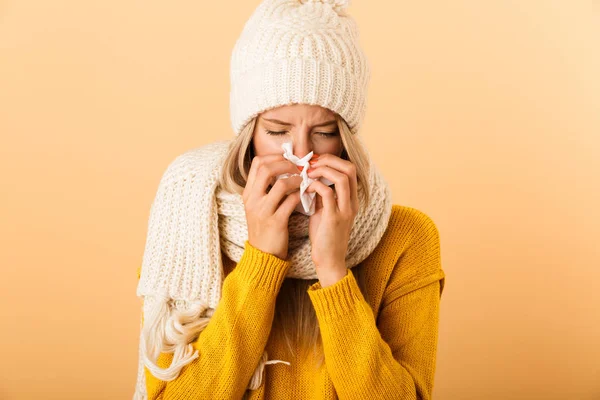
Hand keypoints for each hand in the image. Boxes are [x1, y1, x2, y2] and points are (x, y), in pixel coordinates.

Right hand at [243, 154, 302, 259]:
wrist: (263, 254)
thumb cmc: (265, 228)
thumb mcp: (258, 206)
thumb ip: (266, 188)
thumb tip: (283, 168)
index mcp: (248, 193)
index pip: (258, 163)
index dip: (275, 157)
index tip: (288, 159)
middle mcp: (253, 200)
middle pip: (267, 169)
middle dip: (286, 164)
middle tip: (299, 168)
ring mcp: (263, 211)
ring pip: (282, 184)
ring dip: (297, 179)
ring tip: (304, 181)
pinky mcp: (276, 222)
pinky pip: (291, 201)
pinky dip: (301, 195)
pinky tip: (306, 195)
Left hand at [306, 153, 358, 286]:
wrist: (329, 260)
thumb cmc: (324, 235)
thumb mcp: (324, 210)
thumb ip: (322, 194)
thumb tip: (310, 178)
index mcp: (351, 199)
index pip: (349, 169)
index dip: (332, 160)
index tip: (314, 160)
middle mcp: (352, 202)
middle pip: (349, 168)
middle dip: (329, 160)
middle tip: (310, 162)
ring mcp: (345, 210)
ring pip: (342, 178)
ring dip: (322, 170)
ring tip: (307, 172)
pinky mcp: (335, 218)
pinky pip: (327, 193)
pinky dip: (315, 185)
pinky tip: (305, 188)